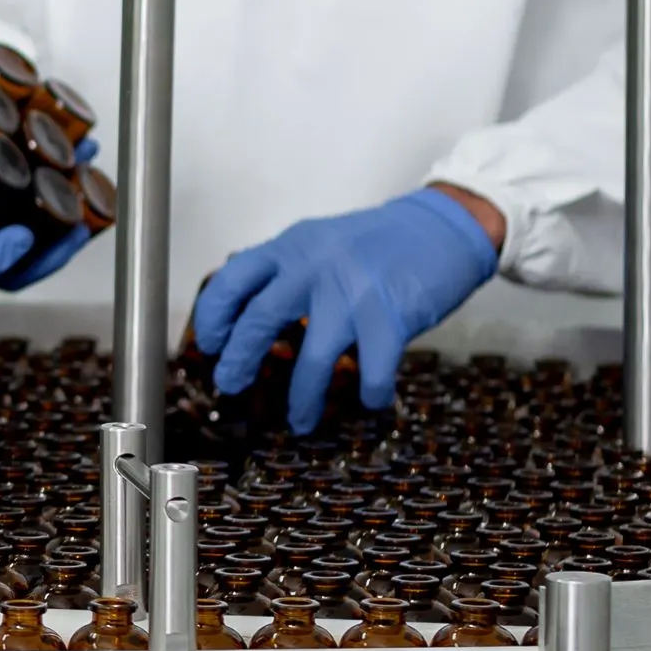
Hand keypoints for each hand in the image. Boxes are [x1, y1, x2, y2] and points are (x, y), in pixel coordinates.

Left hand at [192, 187, 501, 431]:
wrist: (440, 229)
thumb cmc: (377, 243)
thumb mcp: (318, 243)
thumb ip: (284, 272)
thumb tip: (242, 314)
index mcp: (292, 248)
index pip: (233, 279)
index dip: (213, 315)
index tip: (209, 344)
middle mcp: (316, 268)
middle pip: (260, 320)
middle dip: (239, 361)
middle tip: (230, 385)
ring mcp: (354, 294)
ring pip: (313, 358)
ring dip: (302, 398)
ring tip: (299, 421)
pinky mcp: (393, 318)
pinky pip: (372, 372)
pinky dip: (369, 394)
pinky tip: (368, 401)